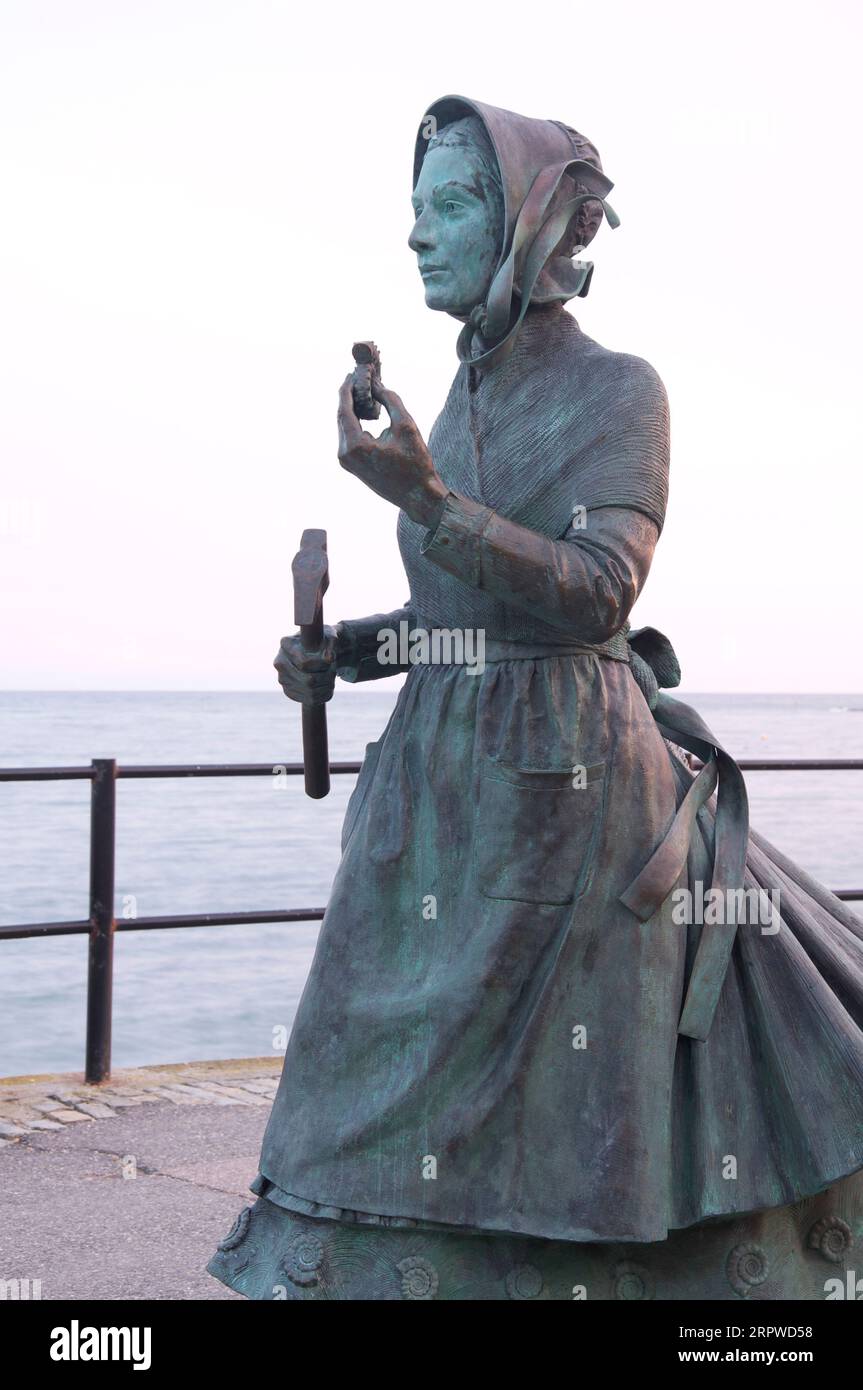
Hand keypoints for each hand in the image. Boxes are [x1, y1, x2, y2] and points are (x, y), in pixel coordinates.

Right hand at [274, 626, 339, 704]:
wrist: (316, 650)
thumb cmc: (323, 640)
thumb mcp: (330, 637)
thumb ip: (331, 645)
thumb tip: (329, 658)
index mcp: (286, 644)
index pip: (305, 663)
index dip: (322, 665)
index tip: (331, 660)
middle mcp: (280, 662)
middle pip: (308, 680)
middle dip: (326, 676)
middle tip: (334, 670)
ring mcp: (282, 678)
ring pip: (310, 692)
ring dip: (327, 685)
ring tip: (332, 676)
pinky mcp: (289, 691)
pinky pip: (309, 700)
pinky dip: (323, 694)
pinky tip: (328, 685)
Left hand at [337, 376, 448, 527]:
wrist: (419, 496)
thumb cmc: (416, 464)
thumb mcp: (406, 425)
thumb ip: (389, 400)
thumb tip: (376, 385)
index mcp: (354, 446)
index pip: (344, 410)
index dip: (347, 388)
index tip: (351, 373)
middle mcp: (344, 455)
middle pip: (342, 418)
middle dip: (350, 396)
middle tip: (358, 377)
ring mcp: (346, 462)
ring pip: (345, 427)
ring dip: (353, 409)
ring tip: (364, 390)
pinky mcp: (352, 466)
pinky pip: (350, 438)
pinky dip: (356, 422)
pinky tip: (366, 410)